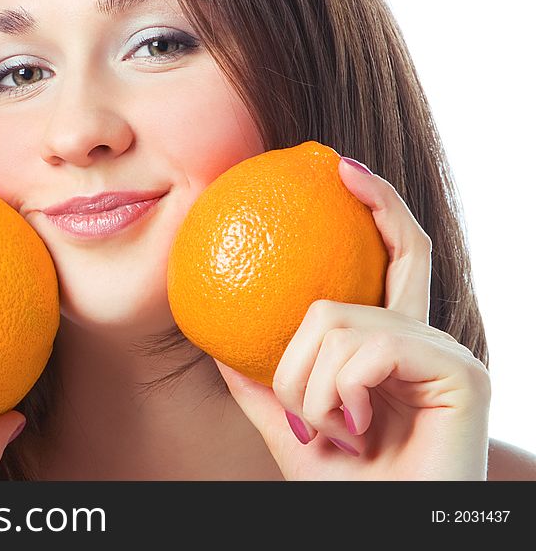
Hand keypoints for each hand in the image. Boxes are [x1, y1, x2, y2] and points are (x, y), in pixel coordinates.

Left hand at [217, 157, 490, 479]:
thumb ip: (263, 386)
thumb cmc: (347, 490)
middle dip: (375, 204)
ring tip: (323, 428)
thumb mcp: (291, 429)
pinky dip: (334, 389)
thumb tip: (218, 341)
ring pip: (344, 318)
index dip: (379, 210)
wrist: (382, 532)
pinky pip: (366, 346)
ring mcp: (447, 354)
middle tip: (339, 166)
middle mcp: (428, 341)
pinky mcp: (461, 373)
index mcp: (395, 348)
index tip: (342, 170)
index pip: (395, 261)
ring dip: (307, 380)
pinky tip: (348, 428)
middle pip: (398, 254)